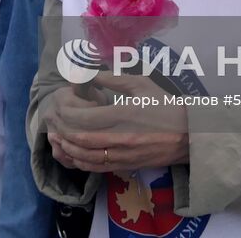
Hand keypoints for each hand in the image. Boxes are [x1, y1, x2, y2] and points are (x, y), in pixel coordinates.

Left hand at [46, 72, 189, 174]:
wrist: (189, 135)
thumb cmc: (165, 106)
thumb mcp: (141, 84)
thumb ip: (112, 79)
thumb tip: (87, 73)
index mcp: (123, 115)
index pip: (83, 117)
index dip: (66, 110)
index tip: (62, 100)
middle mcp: (119, 138)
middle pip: (79, 138)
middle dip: (60, 128)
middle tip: (51, 118)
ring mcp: (122, 155)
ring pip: (84, 156)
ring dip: (66, 147)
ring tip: (55, 135)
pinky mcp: (125, 165)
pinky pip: (96, 167)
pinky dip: (79, 161)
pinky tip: (71, 152)